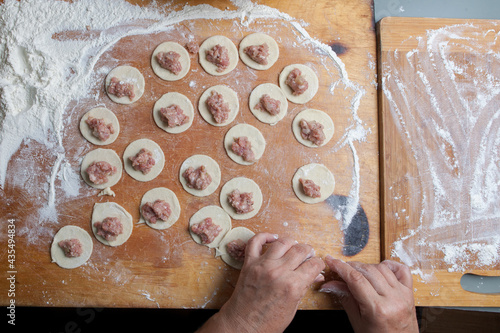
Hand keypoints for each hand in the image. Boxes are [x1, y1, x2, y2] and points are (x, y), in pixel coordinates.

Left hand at [198, 233, 324, 332]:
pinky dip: (264, 236)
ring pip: (282, 242)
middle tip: (308, 255)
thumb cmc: (268, 322)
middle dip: (308, 251)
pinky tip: (273, 238)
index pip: (313, 265)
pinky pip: (255, 242)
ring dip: (291, 242)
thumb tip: (316, 275)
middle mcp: (278, 272)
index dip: (319, 264)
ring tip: (294, 246)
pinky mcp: (249, 263)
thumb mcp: (293, 308)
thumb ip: (304, 287)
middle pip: (300, 250)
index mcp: (292, 286)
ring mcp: (263, 266)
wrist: (243, 325)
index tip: (317, 264)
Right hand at [320, 256, 417, 332]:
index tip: (331, 261)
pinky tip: (380, 269)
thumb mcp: (357, 322)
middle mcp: (392, 299)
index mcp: (377, 309)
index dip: (340, 267)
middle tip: (340, 268)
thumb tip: (330, 284)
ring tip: (358, 273)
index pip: (355, 279)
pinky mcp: (409, 293)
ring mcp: (403, 295)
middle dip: (351, 266)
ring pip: (382, 268)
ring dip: (367, 266)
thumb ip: (345, 299)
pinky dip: (390, 265)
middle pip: (367, 271)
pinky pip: (402, 270)